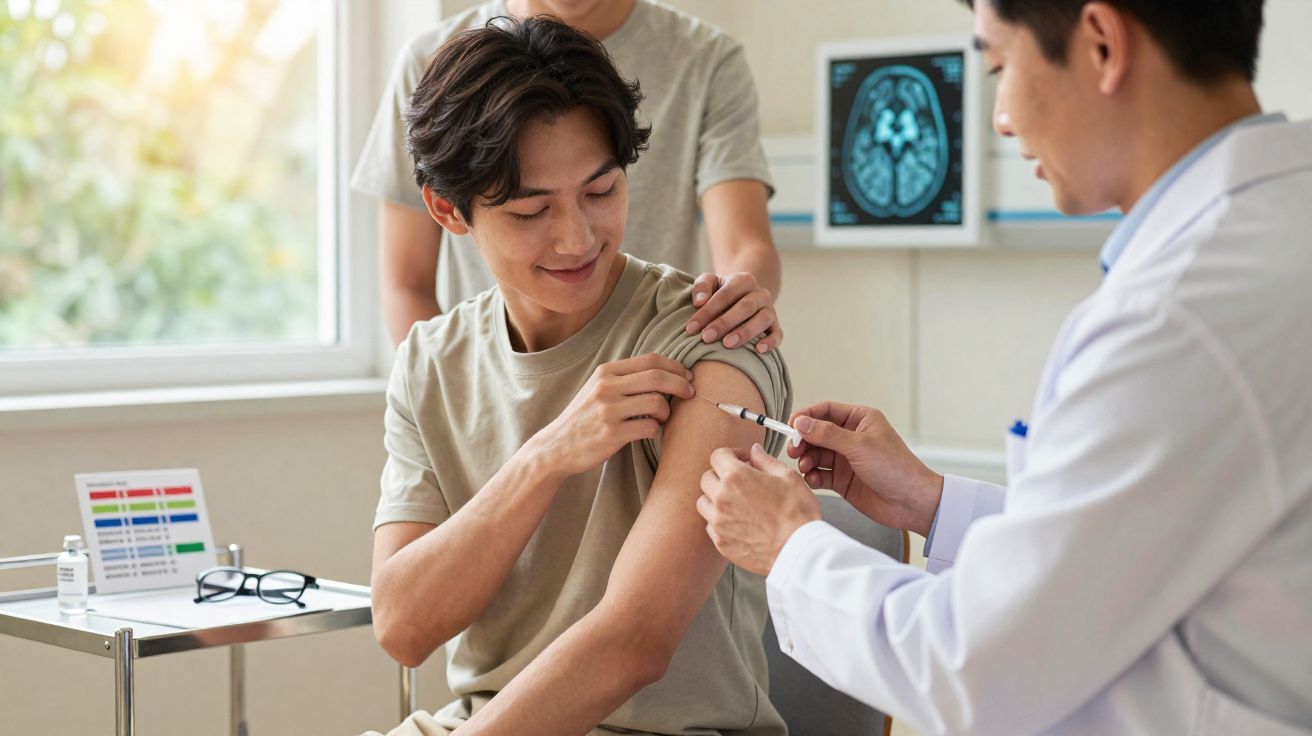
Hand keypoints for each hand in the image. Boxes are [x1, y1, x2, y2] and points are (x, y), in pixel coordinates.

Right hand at [530, 354, 694, 480]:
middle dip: (681, 384)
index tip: (686, 376)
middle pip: (657, 377)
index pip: (650, 360)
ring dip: (668, 411)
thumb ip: (624, 378)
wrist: (556, 446)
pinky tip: (650, 431)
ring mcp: (608, 410)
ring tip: (663, 417)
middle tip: (690, 394)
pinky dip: (656, 429)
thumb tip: (665, 372)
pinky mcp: (611, 434)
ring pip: (656, 402)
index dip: (675, 366)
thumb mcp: (597, 388)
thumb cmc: (583, 418)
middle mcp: (606, 387)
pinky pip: (649, 427)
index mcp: (605, 372)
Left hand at [686, 272, 781, 352]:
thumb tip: (699, 302)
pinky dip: (770, 342)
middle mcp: (760, 293)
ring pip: (762, 320)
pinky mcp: (775, 325)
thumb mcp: (710, 283)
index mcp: (743, 280)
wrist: (743, 296)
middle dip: (724, 323)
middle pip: (744, 307)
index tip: (691, 328)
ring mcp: (770, 309)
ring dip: (745, 332)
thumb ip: (702, 287)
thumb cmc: (721, 293)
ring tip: (727, 344)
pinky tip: (759, 350)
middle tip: (707, 337)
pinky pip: (777, 334)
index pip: (725, 295)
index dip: (707, 312)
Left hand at [697, 444, 820, 575]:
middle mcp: (722, 498)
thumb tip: (755, 452)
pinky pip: (710, 525)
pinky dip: (719, 521)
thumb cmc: (797, 515)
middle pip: (707, 478)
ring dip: (716, 498)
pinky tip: (737, 521)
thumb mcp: (788, 477)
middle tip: (740, 481)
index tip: (740, 460)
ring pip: (704, 502)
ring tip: (736, 502)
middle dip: (722, 475)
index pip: (718, 456)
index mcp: (736, 477)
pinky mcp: (720, 542)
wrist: (798, 550)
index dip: (730, 454)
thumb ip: (766, 461)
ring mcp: (719, 522)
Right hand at [788, 402, 943, 536]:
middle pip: (816, 432)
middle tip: (794, 450)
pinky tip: (813, 479)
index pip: (825, 410)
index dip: (806, 416)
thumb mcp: (859, 446)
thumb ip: (827, 434)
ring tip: (806, 466)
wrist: (910, 502)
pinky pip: (819, 473)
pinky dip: (812, 476)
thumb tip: (800, 422)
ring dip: (806, 459)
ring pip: (815, 453)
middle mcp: (851, 437)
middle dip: (803, 440)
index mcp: (859, 420)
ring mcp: (845, 459)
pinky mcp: (842, 479)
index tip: (790, 426)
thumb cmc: (895, 467)